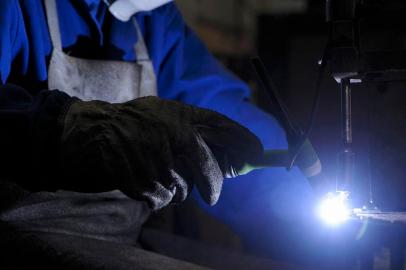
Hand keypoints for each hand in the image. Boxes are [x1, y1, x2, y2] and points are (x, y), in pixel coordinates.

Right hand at [59, 96, 262, 209]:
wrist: (97, 132)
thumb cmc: (139, 121)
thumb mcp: (169, 112)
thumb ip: (200, 127)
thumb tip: (235, 154)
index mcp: (185, 120)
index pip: (228, 131)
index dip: (247, 144)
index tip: (259, 154)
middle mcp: (177, 140)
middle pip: (211, 175)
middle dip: (213, 186)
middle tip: (211, 193)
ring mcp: (161, 164)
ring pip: (185, 191)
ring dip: (177, 186)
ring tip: (157, 168)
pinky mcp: (145, 184)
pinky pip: (164, 199)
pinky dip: (158, 194)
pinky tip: (145, 177)